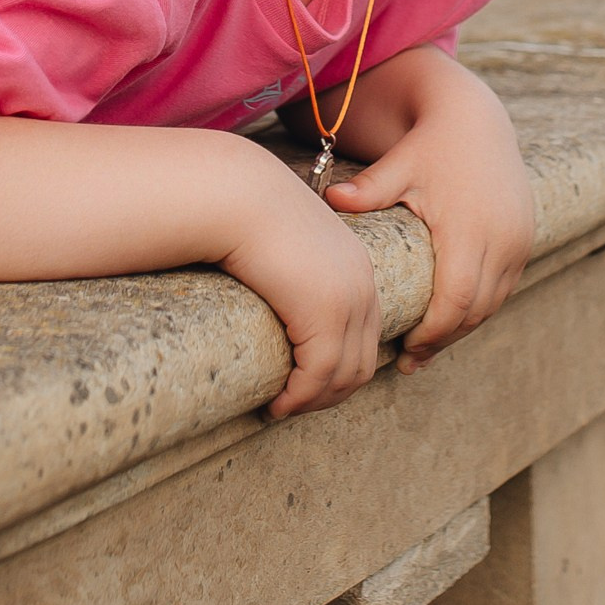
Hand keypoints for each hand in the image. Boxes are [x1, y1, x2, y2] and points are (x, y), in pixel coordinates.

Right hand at [220, 154, 384, 417]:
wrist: (239, 195)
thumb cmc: (248, 215)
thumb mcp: (285, 246)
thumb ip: (293, 272)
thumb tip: (276, 296)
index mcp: (358, 270)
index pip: (366, 337)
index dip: (339, 369)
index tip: (305, 384)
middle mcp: (363, 286)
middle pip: (363, 364)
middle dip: (329, 394)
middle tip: (292, 406)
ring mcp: (348, 301)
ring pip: (345, 375)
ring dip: (313, 401)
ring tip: (281, 409)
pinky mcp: (324, 314)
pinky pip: (318, 374)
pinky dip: (299, 398)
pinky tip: (275, 403)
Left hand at [321, 56, 534, 368]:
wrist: (477, 118)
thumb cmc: (431, 144)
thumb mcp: (399, 166)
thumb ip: (368, 190)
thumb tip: (330, 200)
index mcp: (468, 229)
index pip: (455, 301)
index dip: (432, 333)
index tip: (406, 351)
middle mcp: (501, 239)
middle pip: (476, 311)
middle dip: (444, 339)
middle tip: (412, 362)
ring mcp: (518, 240)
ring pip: (494, 303)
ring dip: (464, 326)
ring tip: (429, 347)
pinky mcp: (525, 237)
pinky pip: (504, 286)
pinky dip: (480, 305)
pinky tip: (453, 317)